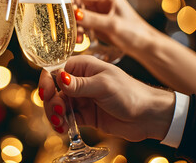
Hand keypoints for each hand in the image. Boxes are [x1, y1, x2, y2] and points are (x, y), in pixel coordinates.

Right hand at [39, 55, 173, 141]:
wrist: (148, 116)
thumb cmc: (130, 93)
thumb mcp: (104, 86)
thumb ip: (79, 84)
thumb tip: (59, 78)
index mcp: (83, 67)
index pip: (55, 70)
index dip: (47, 81)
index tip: (46, 94)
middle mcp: (79, 81)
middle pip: (53, 89)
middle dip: (50, 102)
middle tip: (56, 113)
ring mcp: (81, 98)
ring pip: (57, 105)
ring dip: (54, 115)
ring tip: (60, 124)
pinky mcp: (85, 115)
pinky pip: (66, 118)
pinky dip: (61, 124)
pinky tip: (63, 129)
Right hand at [76, 0, 155, 55]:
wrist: (144, 46)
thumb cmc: (134, 32)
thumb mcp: (111, 25)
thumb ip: (91, 19)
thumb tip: (73, 14)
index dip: (70, 1)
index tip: (61, 13)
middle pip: (77, 3)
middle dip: (71, 16)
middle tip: (68, 28)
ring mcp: (98, 10)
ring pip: (78, 14)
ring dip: (75, 26)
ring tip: (77, 38)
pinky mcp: (97, 21)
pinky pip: (82, 23)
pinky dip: (80, 31)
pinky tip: (80, 40)